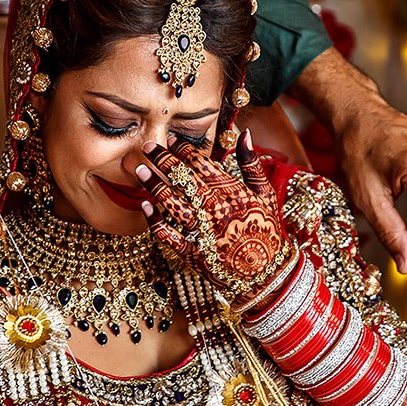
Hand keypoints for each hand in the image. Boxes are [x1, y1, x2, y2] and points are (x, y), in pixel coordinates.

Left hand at [135, 133, 292, 305]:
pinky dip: (155, 221)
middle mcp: (215, 209)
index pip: (202, 164)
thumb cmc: (266, 229)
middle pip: (183, 179)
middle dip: (163, 161)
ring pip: (172, 204)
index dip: (184, 149)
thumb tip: (244, 134)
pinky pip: (169, 236)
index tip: (170, 139)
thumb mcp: (266, 193)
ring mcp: (203, 232)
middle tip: (147, 147)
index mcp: (231, 192)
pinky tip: (144, 206)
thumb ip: (252, 163)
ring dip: (154, 186)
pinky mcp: (194, 253)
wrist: (267, 271)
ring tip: (139, 170)